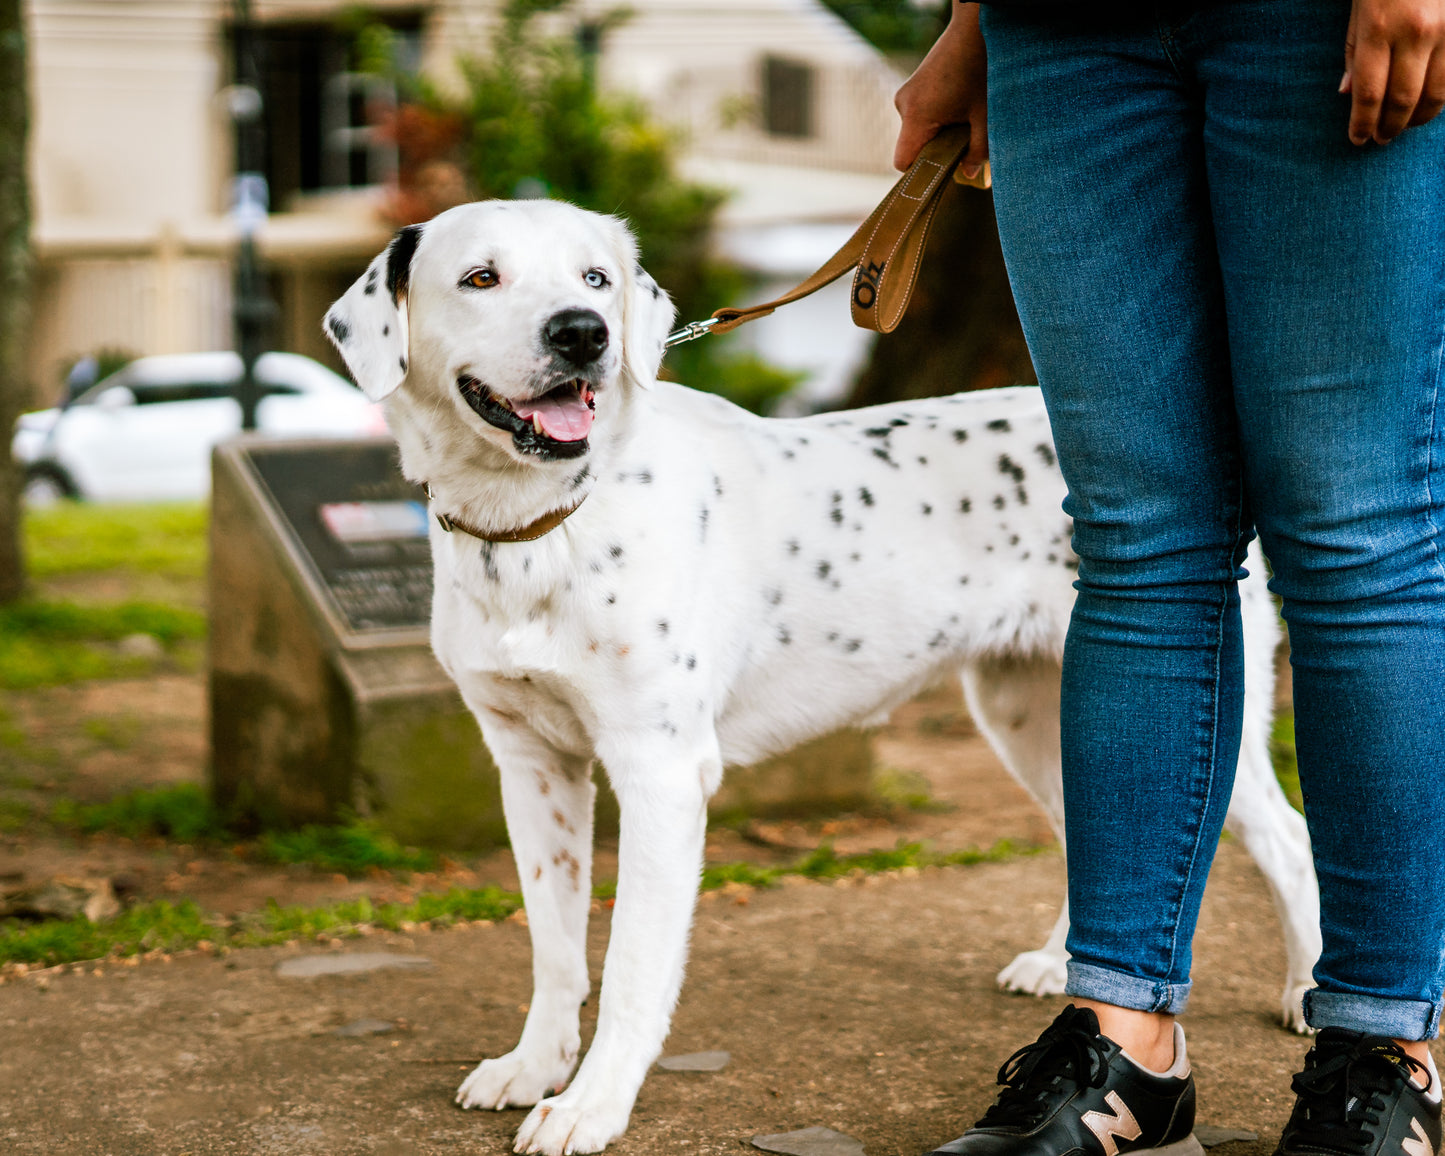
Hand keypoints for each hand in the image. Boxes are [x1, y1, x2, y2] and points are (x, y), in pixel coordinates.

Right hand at [893, 2, 987, 178]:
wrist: (976, 26)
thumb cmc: (982, 68)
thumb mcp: (986, 116)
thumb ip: (978, 151)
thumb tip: (968, 175)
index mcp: (916, 116)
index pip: (902, 162)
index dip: (921, 172)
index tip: (945, 169)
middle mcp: (904, 104)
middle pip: (911, 146)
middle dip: (936, 149)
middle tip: (965, 139)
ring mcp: (907, 92)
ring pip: (917, 129)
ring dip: (939, 130)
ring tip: (965, 114)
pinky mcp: (914, 84)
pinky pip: (920, 113)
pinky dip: (937, 116)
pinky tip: (959, 102)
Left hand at [1342, 0, 1444, 142]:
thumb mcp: (1360, 10)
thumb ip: (1355, 52)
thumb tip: (1347, 93)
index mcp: (1380, 28)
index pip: (1369, 93)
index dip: (1362, 123)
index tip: (1357, 140)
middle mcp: (1416, 32)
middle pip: (1403, 99)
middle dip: (1390, 126)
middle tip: (1381, 139)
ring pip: (1436, 93)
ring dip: (1418, 117)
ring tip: (1404, 126)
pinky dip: (1441, 96)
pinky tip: (1428, 104)